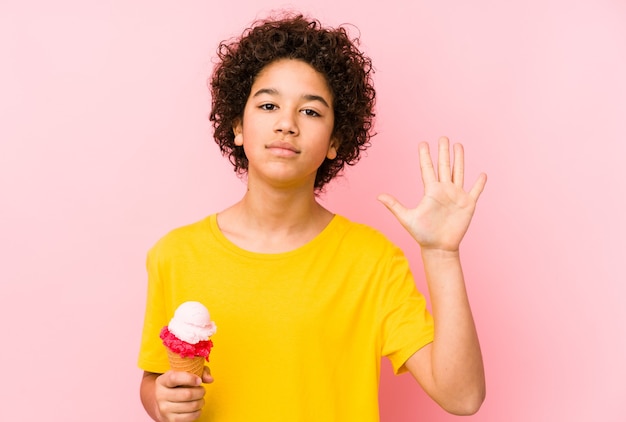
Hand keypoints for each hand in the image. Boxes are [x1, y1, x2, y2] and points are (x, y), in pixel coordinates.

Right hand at [154, 367, 212, 421]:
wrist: (165, 402)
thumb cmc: (178, 385)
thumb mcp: (185, 373)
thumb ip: (200, 371)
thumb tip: (210, 379)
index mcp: (163, 381)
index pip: (174, 378)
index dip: (189, 378)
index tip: (199, 380)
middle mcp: (160, 395)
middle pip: (187, 394)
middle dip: (200, 391)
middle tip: (202, 390)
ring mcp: (165, 409)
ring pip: (191, 406)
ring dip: (201, 401)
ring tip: (200, 398)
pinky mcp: (171, 420)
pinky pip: (191, 416)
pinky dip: (198, 411)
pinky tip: (196, 407)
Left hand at [378, 137, 485, 251]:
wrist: (438, 248)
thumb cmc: (422, 234)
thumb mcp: (407, 218)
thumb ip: (394, 205)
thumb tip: (378, 196)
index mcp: (431, 191)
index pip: (427, 169)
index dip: (425, 156)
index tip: (423, 143)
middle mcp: (444, 190)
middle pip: (444, 166)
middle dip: (443, 151)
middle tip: (443, 137)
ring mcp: (456, 196)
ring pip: (459, 173)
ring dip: (459, 160)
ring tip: (459, 145)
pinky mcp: (468, 205)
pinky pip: (475, 191)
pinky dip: (479, 183)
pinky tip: (482, 174)